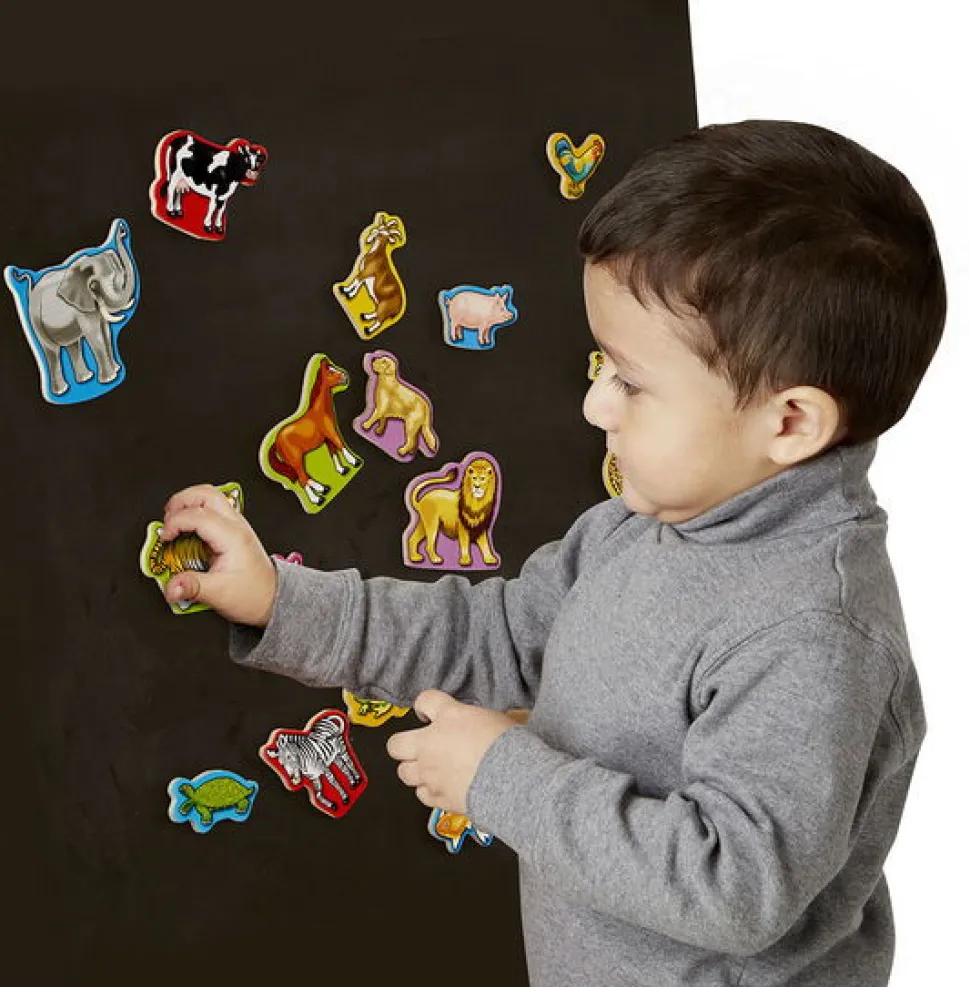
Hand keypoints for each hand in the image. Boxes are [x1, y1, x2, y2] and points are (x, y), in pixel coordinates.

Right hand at [158, 484, 277, 626]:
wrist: (272, 598)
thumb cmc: (253, 594)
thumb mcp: (219, 594)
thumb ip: (192, 587)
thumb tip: (170, 586)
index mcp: (232, 537)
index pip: (198, 515)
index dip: (175, 522)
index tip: (165, 538)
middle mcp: (236, 526)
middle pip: (206, 494)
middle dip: (180, 502)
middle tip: (166, 521)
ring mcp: (236, 525)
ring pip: (210, 497)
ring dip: (187, 503)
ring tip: (173, 522)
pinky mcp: (232, 530)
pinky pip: (212, 509)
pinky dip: (194, 512)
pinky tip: (185, 529)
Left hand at [386, 690, 516, 814]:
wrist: (513, 780)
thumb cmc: (510, 747)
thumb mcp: (494, 720)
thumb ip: (475, 721)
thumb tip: (476, 726)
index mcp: (449, 716)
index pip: (424, 701)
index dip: (424, 706)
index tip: (426, 710)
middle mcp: (431, 744)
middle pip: (395, 744)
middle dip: (403, 744)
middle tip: (417, 745)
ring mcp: (430, 772)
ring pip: (404, 773)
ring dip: (415, 770)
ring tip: (429, 769)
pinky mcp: (437, 797)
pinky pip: (422, 794)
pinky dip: (429, 791)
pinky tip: (441, 787)